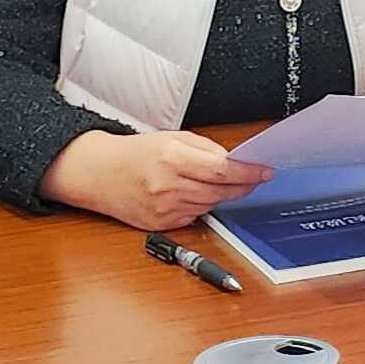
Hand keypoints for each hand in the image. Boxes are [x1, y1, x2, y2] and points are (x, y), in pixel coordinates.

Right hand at [43, 129, 271, 230]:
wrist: (99, 174)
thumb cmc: (135, 153)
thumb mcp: (171, 137)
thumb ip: (205, 149)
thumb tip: (234, 161)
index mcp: (172, 158)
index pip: (222, 170)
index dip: (248, 172)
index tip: (265, 170)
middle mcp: (169, 186)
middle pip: (220, 192)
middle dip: (242, 186)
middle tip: (254, 177)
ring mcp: (165, 210)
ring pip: (210, 206)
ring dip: (221, 195)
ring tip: (218, 182)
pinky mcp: (161, 225)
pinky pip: (194, 217)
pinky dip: (201, 206)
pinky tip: (192, 194)